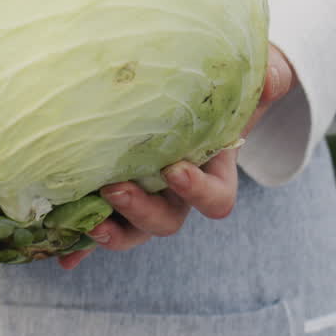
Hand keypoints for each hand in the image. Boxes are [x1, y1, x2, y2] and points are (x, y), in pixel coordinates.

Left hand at [57, 44, 296, 269]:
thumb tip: (272, 83)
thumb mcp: (246, 77)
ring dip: (111, 233)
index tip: (175, 170)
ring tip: (89, 224)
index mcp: (210, 171)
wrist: (181, 89)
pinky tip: (62, 258)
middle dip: (142, 211)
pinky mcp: (108, 197)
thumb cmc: (212, 84)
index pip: (215, 199)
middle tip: (115, 189)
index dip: (198, 192)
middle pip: (166, 221)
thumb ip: (266, 79)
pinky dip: (78, 244)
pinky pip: (93, 224)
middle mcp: (174, 193)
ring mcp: (141, 197)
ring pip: (131, 230)